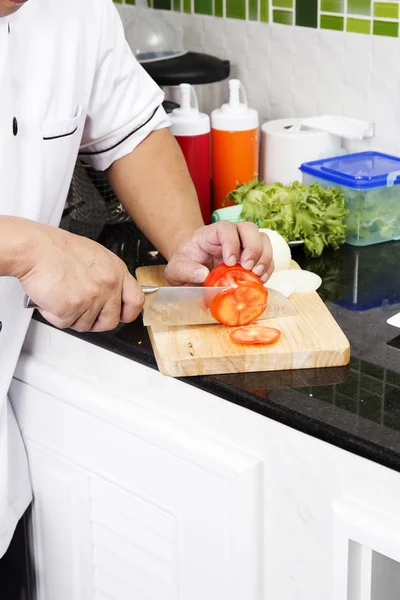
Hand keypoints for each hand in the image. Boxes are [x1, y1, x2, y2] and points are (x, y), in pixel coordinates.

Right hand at [18, 223, 143, 331]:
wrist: (34, 248)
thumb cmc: (57, 249)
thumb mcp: (95, 256)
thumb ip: (107, 276)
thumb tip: (110, 294)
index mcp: (116, 271)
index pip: (135, 300)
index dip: (128, 313)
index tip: (122, 316)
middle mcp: (108, 284)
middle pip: (110, 320)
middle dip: (95, 321)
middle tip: (82, 312)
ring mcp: (91, 298)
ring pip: (86, 325)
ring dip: (71, 317)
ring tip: (62, 297)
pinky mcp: (72, 308)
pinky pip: (65, 324)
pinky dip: (54, 315)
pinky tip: (52, 299)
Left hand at [164, 222, 273, 285]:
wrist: (190, 271)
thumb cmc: (184, 266)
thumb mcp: (175, 270)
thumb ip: (184, 271)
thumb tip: (202, 274)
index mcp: (210, 235)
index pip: (226, 228)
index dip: (232, 242)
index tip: (230, 262)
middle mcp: (230, 236)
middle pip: (249, 228)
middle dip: (253, 247)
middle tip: (248, 267)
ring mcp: (243, 246)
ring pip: (262, 239)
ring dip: (264, 256)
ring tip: (257, 275)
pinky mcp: (251, 258)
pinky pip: (266, 257)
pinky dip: (268, 268)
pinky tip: (261, 280)